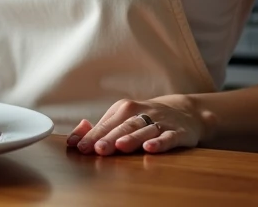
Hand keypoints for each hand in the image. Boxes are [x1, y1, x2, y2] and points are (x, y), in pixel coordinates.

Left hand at [65, 96, 207, 154]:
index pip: (105, 124)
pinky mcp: (177, 132)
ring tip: (119, 146)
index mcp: (124, 109)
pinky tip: (150, 148)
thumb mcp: (121, 119)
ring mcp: (159, 123)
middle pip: (122, 127)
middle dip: (109, 138)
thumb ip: (99, 130)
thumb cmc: (145, 117)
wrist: (184, 112)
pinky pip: (168, 137)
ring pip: (143, 130)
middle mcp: (140, 114)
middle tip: (96, 149)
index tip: (79, 147)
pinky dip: (159, 142)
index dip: (92, 136)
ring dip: (131, 138)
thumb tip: (73, 138)